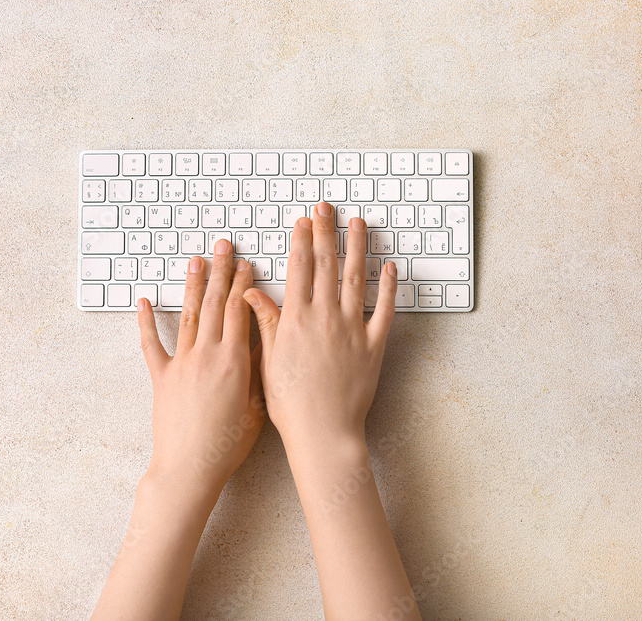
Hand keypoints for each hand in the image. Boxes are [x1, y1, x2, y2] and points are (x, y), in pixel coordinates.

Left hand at [137, 239, 265, 496]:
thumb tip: (264, 337)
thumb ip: (259, 368)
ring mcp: (181, 364)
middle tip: (224, 246)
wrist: (189, 467)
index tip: (248, 263)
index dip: (244, 284)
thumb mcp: (257, 404)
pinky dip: (146, 321)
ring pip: (189, 314)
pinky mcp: (161, 377)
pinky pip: (151, 343)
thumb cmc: (228, 444)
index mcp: (234, 361)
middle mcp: (206, 355)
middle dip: (221, 271)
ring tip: (197, 260)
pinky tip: (144, 300)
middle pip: (215, 304)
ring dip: (193, 285)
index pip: (240, 311)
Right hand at [242, 201, 396, 451]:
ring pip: (356, 279)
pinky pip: (385, 311)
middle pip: (327, 265)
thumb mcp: (268, 361)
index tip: (303, 221)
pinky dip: (389, 287)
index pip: (299, 270)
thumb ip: (265, 322)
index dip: (301, 241)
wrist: (323, 432)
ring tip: (357, 223)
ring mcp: (352, 329)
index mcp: (296, 320)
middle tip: (327, 209)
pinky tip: (390, 267)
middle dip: (326, 232)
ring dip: (357, 247)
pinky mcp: (374, 346)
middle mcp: (325, 318)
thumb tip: (251, 293)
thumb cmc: (290, 403)